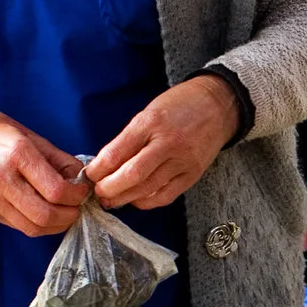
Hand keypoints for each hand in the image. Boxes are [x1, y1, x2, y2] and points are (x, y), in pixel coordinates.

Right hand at [0, 97, 88, 236]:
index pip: (56, 190)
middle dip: (69, 216)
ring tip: (65, 212)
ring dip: (56, 225)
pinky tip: (45, 212)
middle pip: (45, 215)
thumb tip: (83, 180)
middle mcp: (1, 179)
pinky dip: (38, 224)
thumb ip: (60, 161)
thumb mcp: (32, 137)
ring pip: (33, 228)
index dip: (77, 196)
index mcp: (17, 155)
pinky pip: (19, 226)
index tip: (83, 191)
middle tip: (77, 207)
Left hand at [89, 76, 236, 210]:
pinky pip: (165, 196)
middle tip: (98, 192)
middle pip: (131, 176)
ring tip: (112, 199)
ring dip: (124, 198)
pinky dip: (146, 201)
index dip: (97, 170)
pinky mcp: (193, 174)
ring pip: (147, 189)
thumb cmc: (179, 106)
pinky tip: (136, 199)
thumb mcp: (148, 112)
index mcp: (150, 123)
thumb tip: (104, 165)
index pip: (116, 153)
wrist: (218, 105)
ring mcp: (182, 161)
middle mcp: (167, 143)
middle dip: (109, 189)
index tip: (89, 176)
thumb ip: (127, 139)